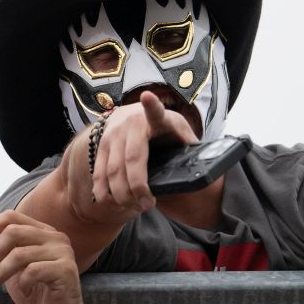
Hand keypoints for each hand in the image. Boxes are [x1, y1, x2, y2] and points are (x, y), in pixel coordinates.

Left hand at [0, 211, 93, 303]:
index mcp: (42, 232)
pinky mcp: (65, 270)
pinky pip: (32, 271)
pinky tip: (23, 292)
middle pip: (13, 231)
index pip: (12, 216)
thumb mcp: (8, 269)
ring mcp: (63, 252)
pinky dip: (21, 284)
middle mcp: (56, 237)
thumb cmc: (35, 294)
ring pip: (19, 254)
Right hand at [70, 91, 197, 224]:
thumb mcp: (178, 131)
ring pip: (111, 172)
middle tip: (147, 205)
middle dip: (137, 189)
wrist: (129, 116)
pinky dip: (105, 193)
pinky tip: (116, 203)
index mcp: (154, 118)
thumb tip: (204, 163)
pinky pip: (99, 174)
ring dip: (122, 195)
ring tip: (136, 207)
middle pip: (129, 162)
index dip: (151, 105)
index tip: (148, 96)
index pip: (155, 111)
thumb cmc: (162, 129)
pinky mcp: (98, 147)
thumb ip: (188, 144)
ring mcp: (110, 135)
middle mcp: (128, 124)